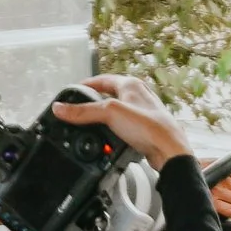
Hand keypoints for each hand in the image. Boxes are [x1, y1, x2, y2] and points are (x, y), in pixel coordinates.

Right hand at [54, 74, 190, 169]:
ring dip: (104, 118)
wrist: (169, 150)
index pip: (102, 79)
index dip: (85, 85)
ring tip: (92, 125)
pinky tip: (109, 139)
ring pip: (117, 111)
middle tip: (80, 109)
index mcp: (131, 84)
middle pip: (109, 94)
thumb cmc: (149, 127)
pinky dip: (113, 131)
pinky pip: (123, 127)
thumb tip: (60, 108)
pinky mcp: (144, 129)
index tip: (72, 92)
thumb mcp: (110, 114)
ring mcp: (143, 112)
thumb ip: (83, 111)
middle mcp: (138, 95)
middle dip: (94, 102)